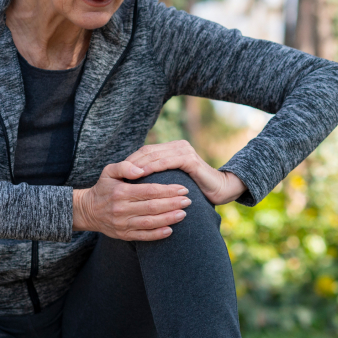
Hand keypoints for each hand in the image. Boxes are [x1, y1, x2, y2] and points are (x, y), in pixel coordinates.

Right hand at [72, 161, 192, 239]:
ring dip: (169, 219)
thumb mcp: (109, 171)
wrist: (88, 210)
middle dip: (173, 204)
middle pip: (152, 207)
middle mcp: (121, 209)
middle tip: (188, 201)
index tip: (183, 188)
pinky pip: (143, 236)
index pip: (149, 191)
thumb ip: (125, 166)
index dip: (168, 190)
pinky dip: (157, 234)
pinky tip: (170, 230)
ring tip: (183, 214)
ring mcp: (122, 224)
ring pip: (150, 222)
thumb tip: (141, 169)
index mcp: (120, 192)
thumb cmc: (104, 188)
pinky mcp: (123, 235)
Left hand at [123, 140, 246, 205]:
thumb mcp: (172, 180)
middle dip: (131, 161)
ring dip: (139, 163)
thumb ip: (158, 175)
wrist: (220, 190)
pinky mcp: (190, 159)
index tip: (117, 172)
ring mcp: (184, 151)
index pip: (146, 152)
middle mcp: (178, 146)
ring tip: (126, 174)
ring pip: (155, 155)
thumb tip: (134, 180)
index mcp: (172, 149)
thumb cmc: (194, 189)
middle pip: (148, 151)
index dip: (131, 161)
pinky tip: (142, 174)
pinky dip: (153, 167)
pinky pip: (167, 161)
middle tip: (117, 172)